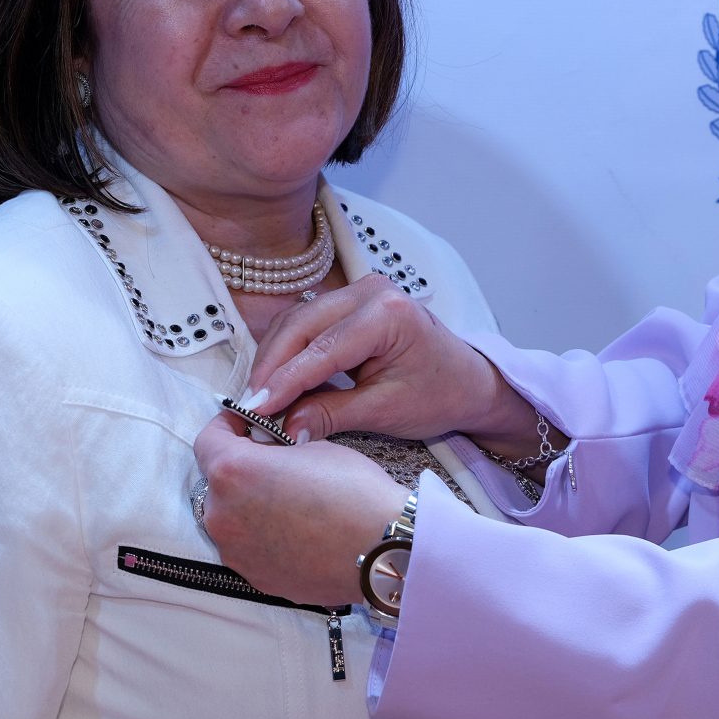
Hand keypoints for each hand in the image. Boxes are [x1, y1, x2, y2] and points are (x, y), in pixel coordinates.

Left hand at [192, 413, 407, 607]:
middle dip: (240, 468)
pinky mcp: (253, 576)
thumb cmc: (354, 492)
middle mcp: (222, 514)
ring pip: (230, 517)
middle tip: (274, 464)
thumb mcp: (314, 447)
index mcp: (233, 472)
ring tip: (288, 502)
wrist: (382, 551)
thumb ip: (277, 448)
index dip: (227, 426)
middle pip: (217, 482)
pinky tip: (296, 531)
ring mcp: (235, 551)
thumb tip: (267, 453)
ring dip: (248, 504)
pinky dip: (262, 535)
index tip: (245, 424)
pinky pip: (247, 546)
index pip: (208, 439)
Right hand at [242, 272, 534, 447]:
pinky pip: (307, 322)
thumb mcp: (385, 412)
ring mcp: (359, 290)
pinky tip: (276, 382)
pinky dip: (288, 351)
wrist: (469, 382)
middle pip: (300, 325)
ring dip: (273, 359)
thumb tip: (283, 428)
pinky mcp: (351, 302)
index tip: (254, 410)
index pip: (320, 350)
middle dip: (270, 368)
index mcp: (388, 314)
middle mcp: (371, 291)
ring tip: (259, 400)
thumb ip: (331, 415)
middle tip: (249, 408)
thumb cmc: (440, 394)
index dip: (283, 382)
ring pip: (297, 321)